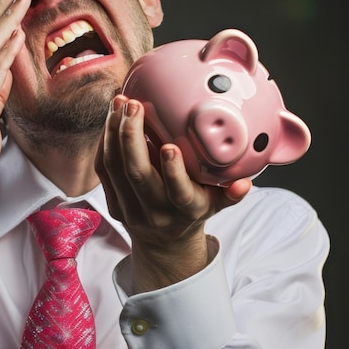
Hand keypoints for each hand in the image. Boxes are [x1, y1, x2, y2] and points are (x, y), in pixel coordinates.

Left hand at [95, 94, 250, 290]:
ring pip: (114, 168)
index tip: (170, 146)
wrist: (164, 244)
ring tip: (119, 103)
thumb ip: (230, 193)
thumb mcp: (215, 205)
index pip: (178, 193)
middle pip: (137, 174)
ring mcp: (129, 208)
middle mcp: (155, 211)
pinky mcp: (111, 202)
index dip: (173, 171)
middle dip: (132, 136)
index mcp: (185, 211)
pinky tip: (111, 118)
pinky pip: (103, 169)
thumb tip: (245, 183)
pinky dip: (105, 142)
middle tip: (133, 105)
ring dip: (114, 132)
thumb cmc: (192, 212)